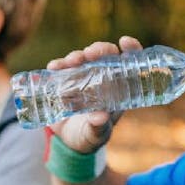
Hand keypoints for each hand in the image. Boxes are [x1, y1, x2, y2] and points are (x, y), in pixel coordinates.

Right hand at [46, 36, 143, 153]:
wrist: (68, 142)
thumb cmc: (90, 137)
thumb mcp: (95, 136)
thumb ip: (98, 128)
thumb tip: (100, 117)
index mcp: (118, 89)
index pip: (129, 63)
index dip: (131, 49)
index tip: (124, 42)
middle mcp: (102, 79)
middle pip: (105, 55)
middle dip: (99, 50)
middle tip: (90, 54)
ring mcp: (83, 78)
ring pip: (83, 59)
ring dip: (77, 56)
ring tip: (71, 61)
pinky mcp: (65, 81)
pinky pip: (63, 68)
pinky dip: (59, 65)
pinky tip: (54, 66)